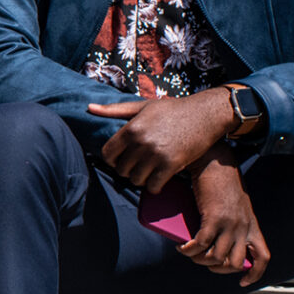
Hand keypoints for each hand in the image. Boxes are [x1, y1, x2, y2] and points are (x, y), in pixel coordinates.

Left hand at [89, 89, 234, 193]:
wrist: (205, 114)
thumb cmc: (172, 109)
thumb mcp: (142, 106)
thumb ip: (114, 110)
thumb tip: (89, 107)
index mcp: (131, 128)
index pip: (107, 154)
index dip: (111, 160)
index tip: (119, 159)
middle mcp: (141, 142)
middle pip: (121, 169)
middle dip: (126, 170)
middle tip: (136, 166)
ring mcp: (156, 155)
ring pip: (136, 179)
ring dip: (140, 179)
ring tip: (146, 172)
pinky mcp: (172, 165)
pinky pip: (153, 186)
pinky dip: (153, 186)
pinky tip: (157, 179)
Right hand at [179, 154, 268, 285]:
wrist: (215, 161)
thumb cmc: (220, 180)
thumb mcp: (233, 204)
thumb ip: (231, 220)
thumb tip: (211, 237)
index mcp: (251, 225)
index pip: (263, 257)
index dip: (254, 274)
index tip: (242, 282)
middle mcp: (243, 227)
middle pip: (235, 263)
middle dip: (217, 269)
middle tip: (203, 261)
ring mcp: (230, 224)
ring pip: (217, 257)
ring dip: (199, 260)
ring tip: (188, 252)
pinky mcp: (214, 218)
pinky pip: (202, 244)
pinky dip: (189, 250)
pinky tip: (182, 247)